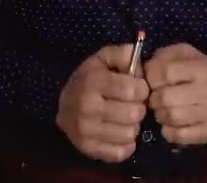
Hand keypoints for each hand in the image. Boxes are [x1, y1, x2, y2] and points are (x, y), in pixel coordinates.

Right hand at [55, 43, 149, 162]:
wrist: (64, 106)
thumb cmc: (89, 81)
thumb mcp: (102, 60)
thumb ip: (121, 55)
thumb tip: (136, 54)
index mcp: (92, 81)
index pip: (134, 90)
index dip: (141, 89)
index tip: (137, 88)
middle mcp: (87, 107)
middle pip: (134, 114)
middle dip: (138, 108)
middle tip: (130, 105)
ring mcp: (86, 131)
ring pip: (130, 134)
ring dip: (132, 126)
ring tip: (124, 119)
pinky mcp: (88, 149)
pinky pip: (121, 152)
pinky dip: (125, 144)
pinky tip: (119, 133)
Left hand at [144, 43, 206, 145]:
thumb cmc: (200, 71)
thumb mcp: (184, 54)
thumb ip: (163, 56)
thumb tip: (145, 70)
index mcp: (202, 68)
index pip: (165, 73)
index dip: (151, 77)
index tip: (152, 80)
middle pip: (165, 98)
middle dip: (154, 98)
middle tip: (156, 98)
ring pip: (171, 117)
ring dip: (160, 114)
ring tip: (163, 109)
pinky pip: (179, 136)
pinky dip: (168, 131)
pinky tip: (170, 124)